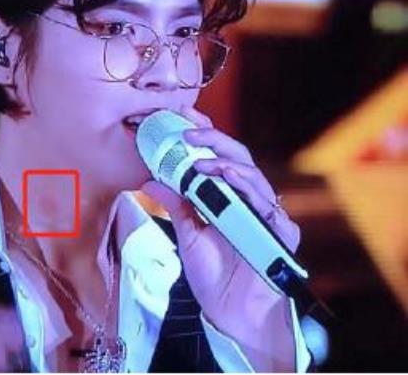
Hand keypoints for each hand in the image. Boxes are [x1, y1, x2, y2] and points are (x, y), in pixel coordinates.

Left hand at [140, 106, 300, 369]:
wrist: (228, 313)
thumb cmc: (212, 273)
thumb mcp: (187, 233)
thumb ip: (176, 204)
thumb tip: (150, 179)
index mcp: (228, 195)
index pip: (219, 157)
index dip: (205, 136)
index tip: (183, 117)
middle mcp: (249, 200)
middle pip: (238, 159)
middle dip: (214, 140)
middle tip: (189, 132)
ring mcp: (266, 215)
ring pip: (253, 177)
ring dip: (228, 164)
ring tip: (203, 161)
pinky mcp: (280, 234)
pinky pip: (269, 207)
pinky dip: (249, 192)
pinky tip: (231, 182)